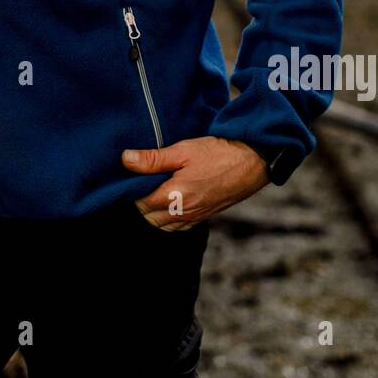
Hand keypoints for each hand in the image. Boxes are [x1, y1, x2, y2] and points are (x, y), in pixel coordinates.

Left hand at [121, 136, 269, 230]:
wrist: (252, 163)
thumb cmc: (218, 153)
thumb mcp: (183, 150)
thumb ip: (153, 159)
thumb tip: (125, 159)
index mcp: (175, 196)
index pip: (141, 203)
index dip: (132, 191)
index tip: (131, 177)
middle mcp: (184, 212)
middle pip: (149, 218)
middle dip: (141, 204)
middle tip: (140, 184)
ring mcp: (195, 217)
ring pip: (163, 226)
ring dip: (154, 213)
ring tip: (153, 192)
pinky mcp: (205, 216)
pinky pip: (179, 227)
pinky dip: (169, 220)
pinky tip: (169, 204)